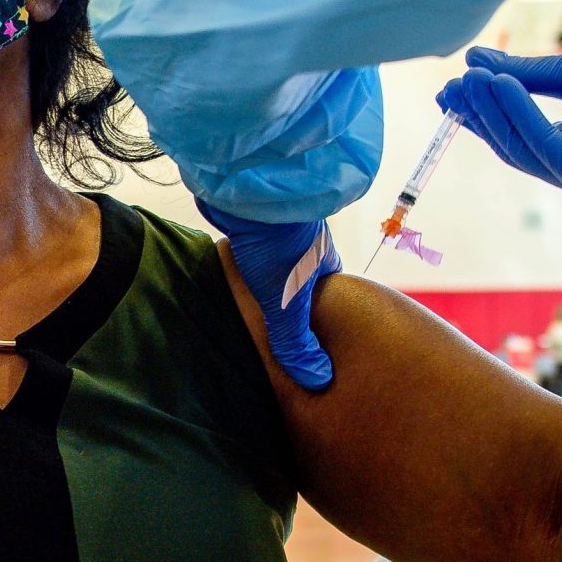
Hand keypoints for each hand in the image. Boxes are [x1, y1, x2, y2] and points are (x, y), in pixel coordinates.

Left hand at [199, 199, 338, 390]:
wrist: (245, 182)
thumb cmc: (275, 240)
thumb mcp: (287, 300)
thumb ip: (296, 340)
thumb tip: (317, 380)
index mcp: (324, 259)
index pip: (331, 291)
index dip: (324, 312)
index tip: (313, 334)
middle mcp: (305, 241)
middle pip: (302, 274)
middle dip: (290, 294)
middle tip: (274, 320)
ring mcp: (277, 226)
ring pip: (273, 258)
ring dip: (263, 275)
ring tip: (249, 303)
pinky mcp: (247, 216)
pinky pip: (249, 244)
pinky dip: (243, 258)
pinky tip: (230, 272)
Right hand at [436, 43, 561, 201]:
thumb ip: (523, 74)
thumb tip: (474, 61)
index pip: (514, 135)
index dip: (480, 114)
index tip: (451, 88)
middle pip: (511, 145)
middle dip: (478, 114)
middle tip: (450, 85)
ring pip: (520, 146)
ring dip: (491, 110)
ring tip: (469, 78)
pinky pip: (541, 142)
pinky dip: (517, 111)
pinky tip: (499, 84)